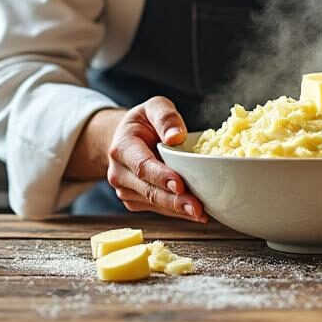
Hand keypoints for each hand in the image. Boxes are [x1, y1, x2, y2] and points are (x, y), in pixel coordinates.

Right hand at [106, 97, 207, 222]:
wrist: (126, 138)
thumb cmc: (144, 122)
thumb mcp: (154, 107)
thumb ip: (165, 117)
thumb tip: (176, 136)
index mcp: (121, 148)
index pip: (142, 166)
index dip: (161, 177)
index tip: (180, 185)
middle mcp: (119, 173)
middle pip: (149, 190)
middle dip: (174, 201)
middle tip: (197, 209)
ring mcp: (125, 190)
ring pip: (154, 203)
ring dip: (178, 210)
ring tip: (202, 213)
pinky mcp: (135, 201)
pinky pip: (157, 209)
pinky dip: (176, 212)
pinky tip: (195, 213)